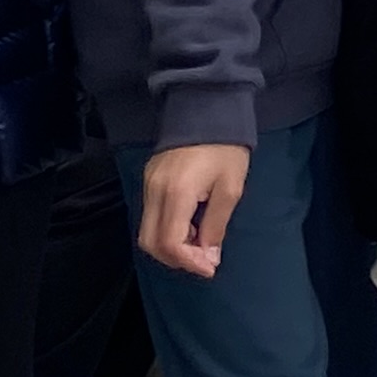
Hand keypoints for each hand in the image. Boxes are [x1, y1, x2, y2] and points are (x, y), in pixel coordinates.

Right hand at [138, 143, 250, 277]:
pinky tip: (189, 223)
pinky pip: (149, 215)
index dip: (188, 263)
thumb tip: (208, 257)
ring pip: (146, 231)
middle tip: (202, 258)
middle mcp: (155, 190)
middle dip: (175, 259)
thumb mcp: (230, 189)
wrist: (207, 109)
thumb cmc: (225, 149)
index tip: (210, 267)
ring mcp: (148, 183)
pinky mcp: (148, 178)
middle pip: (150, 242)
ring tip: (199, 239)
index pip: (170, 243)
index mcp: (177, 193)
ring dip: (170, 245)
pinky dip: (166, 229)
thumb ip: (216, 226)